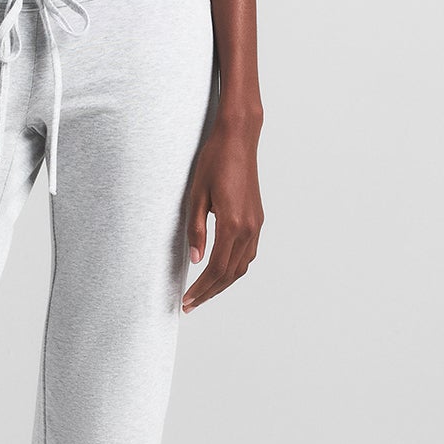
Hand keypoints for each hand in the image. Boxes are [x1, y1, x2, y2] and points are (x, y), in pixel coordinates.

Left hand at [181, 120, 261, 311]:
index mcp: (232, 224)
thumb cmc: (214, 162)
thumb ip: (196, 230)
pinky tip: (220, 271)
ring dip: (223, 283)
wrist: (238, 139)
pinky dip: (234, 268)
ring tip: (203, 293)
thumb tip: (195, 260)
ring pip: (242, 266)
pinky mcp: (257, 219)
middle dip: (210, 292)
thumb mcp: (196, 196)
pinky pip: (248, 253)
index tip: (186, 301)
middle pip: (230, 273)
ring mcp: (256, 225)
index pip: (216, 269)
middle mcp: (249, 228)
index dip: (200, 289)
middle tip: (190, 304)